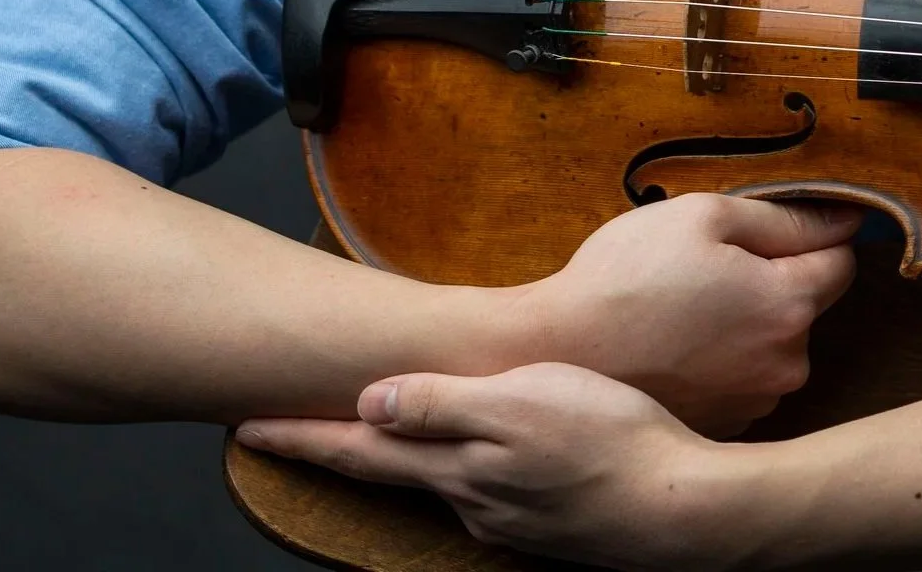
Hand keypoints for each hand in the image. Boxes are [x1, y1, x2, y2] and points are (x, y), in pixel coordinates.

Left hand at [238, 362, 737, 568]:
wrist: (677, 509)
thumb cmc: (608, 439)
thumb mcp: (523, 401)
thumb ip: (444, 405)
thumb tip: (367, 402)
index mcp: (457, 465)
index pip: (359, 449)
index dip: (301, 436)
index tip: (244, 426)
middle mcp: (469, 498)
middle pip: (391, 467)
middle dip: (338, 445)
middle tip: (288, 424)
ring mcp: (506, 516)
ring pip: (440, 478)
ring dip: (405, 454)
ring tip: (381, 427)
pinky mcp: (543, 520)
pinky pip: (483, 489)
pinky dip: (460, 468)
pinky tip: (479, 453)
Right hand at [515, 193, 860, 434]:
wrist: (554, 356)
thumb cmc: (627, 276)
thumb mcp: (705, 216)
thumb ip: (784, 217)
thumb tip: (845, 218)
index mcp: (788, 305)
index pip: (841, 261)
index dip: (812, 236)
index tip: (772, 229)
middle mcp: (785, 365)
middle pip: (806, 304)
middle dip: (772, 280)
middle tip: (707, 265)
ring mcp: (755, 403)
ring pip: (773, 342)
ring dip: (747, 322)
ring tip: (683, 308)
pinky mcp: (724, 426)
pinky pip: (744, 376)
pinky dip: (722, 358)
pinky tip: (676, 344)